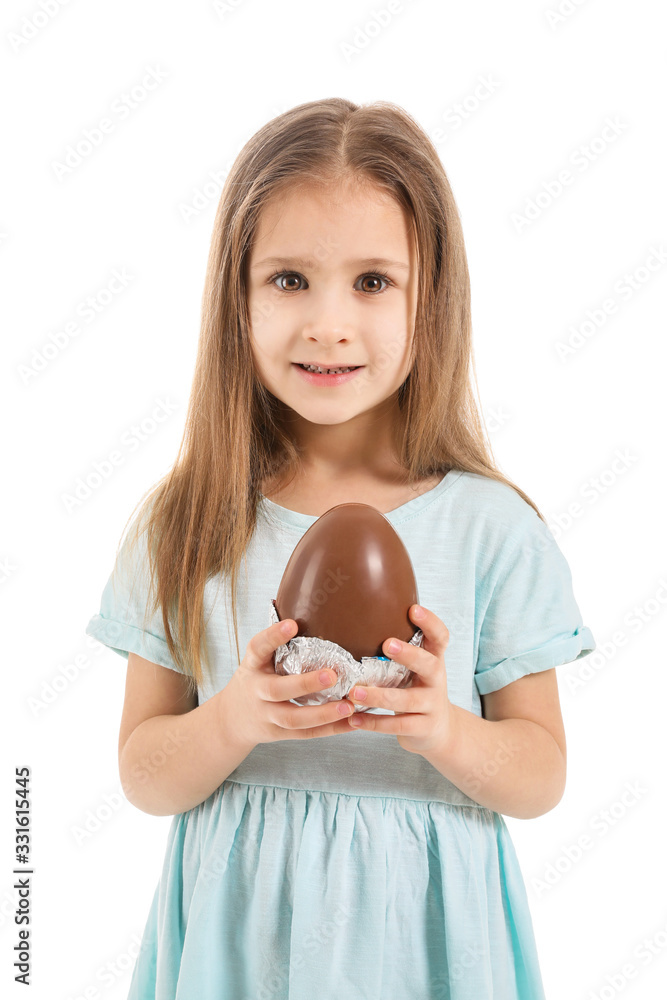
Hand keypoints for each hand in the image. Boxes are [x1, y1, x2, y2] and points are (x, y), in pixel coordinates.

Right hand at [221, 618, 354, 750]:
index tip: (292, 624)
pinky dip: (330, 730)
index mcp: (252, 666)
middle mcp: (256, 691)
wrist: (230, 720)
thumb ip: (276, 644)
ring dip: (323, 713)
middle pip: (277, 690)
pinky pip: (306, 734)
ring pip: (292, 719)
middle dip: (304, 684)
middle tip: (331, 674)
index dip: (273, 636)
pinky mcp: (279, 734)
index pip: (258, 648)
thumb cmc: (254, 680)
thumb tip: (303, 606)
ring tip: (348, 706)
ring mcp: (266, 716)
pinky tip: (351, 723)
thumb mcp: (256, 661)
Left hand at [342, 604, 454, 754]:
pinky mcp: (423, 728)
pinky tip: (353, 719)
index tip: (413, 609)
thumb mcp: (417, 668)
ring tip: (354, 692)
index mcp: (434, 659)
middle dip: (409, 655)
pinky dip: (374, 723)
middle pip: (429, 665)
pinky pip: (398, 726)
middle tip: (387, 644)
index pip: (440, 637)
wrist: (439, 730)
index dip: (430, 623)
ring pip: (407, 701)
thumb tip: (362, 617)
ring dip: (379, 696)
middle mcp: (437, 680)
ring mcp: (432, 705)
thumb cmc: (418, 689)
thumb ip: (401, 650)